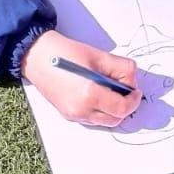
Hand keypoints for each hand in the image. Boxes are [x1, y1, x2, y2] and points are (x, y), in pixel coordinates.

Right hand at [20, 30, 141, 128]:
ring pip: (104, 122)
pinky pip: (92, 119)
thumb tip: (132, 81)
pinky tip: (97, 94)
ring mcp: (73, 114)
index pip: (122, 108)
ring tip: (110, 92)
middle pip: (115, 119)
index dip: (133, 100)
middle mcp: (81, 109)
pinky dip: (100, 111)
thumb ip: (121, 68)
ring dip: (113, 110)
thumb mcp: (99, 56)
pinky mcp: (67, 114)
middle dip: (125, 106)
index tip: (136, 91)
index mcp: (90, 94)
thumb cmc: (66, 52)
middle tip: (125, 90)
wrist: (37, 56)